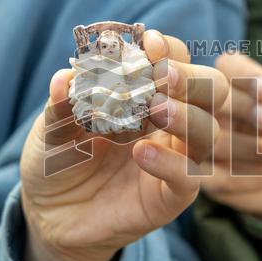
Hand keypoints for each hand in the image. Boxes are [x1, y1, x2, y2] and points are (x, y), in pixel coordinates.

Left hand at [19, 31, 228, 260]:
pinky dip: (172, 162)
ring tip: (156, 111)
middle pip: (212, 90)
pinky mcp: (170, 197)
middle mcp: (170, 122)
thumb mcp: (52, 128)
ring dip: (187, 116)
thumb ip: (61, 105)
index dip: (170, 49)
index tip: (150, 45)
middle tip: (164, 77)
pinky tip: (143, 152)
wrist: (50, 215)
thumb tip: (64, 78)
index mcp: (147, 94)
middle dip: (193, 78)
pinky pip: (189, 178)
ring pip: (209, 131)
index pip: (177, 61)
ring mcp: (175, 159)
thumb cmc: (58, 160)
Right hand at [201, 53, 261, 221]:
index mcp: (230, 78)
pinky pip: (220, 177)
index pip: (229, 66)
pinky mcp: (202, 174)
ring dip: (256, 149)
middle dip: (245, 108)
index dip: (248, 75)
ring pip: (217, 141)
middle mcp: (207, 105)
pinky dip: (249, 178)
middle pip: (214, 99)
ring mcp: (198, 140)